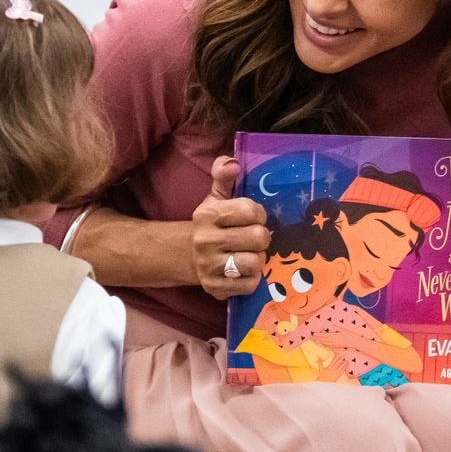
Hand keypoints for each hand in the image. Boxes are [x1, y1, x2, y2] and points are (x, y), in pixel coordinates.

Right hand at [192, 156, 270, 299]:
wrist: (189, 255)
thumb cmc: (213, 224)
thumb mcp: (216, 197)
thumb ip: (223, 175)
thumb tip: (232, 162)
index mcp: (207, 214)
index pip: (251, 211)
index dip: (259, 214)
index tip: (253, 218)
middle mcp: (205, 240)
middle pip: (258, 237)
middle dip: (261, 237)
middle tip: (254, 238)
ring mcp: (208, 267)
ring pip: (255, 263)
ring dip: (258, 259)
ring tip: (249, 254)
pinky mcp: (215, 288)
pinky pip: (249, 285)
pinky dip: (251, 279)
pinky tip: (242, 271)